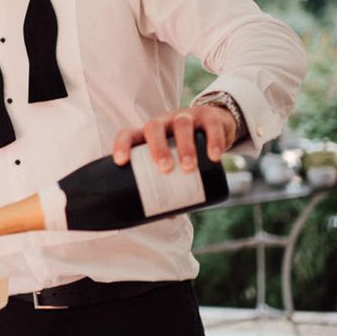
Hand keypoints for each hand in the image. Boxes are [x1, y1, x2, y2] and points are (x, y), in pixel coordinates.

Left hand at [112, 105, 235, 172]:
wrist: (215, 124)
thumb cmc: (184, 149)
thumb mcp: (173, 161)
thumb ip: (168, 184)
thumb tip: (163, 218)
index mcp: (149, 135)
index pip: (129, 134)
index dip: (122, 145)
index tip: (120, 162)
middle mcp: (165, 122)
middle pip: (154, 127)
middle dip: (158, 147)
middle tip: (165, 168)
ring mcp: (187, 117)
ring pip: (182, 125)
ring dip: (185, 147)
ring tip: (189, 167)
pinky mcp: (210, 118)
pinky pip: (211, 126)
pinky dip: (214, 140)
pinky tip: (214, 156)